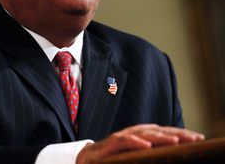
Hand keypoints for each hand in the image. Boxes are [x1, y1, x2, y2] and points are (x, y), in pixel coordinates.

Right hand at [76, 124, 204, 163]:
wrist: (89, 158)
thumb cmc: (114, 157)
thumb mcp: (135, 155)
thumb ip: (148, 152)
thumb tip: (167, 155)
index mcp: (142, 135)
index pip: (164, 132)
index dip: (181, 133)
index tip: (198, 138)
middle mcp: (134, 133)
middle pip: (158, 131)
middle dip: (177, 134)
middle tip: (195, 138)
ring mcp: (123, 136)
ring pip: (144, 134)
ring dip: (161, 137)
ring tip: (177, 141)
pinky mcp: (112, 143)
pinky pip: (125, 141)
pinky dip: (136, 142)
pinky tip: (147, 146)